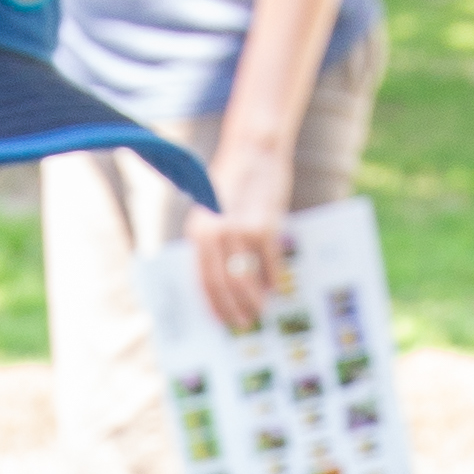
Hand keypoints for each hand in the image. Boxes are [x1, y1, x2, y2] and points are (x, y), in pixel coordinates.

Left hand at [192, 134, 293, 334]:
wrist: (254, 151)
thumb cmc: (233, 184)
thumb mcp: (212, 211)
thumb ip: (212, 242)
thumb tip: (222, 282)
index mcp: (197, 231)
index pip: (202, 280)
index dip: (213, 305)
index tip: (221, 322)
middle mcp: (215, 232)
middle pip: (224, 284)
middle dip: (234, 308)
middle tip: (244, 323)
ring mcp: (240, 230)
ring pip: (246, 278)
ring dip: (254, 299)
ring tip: (260, 310)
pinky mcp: (265, 225)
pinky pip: (269, 263)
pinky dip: (273, 280)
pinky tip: (276, 288)